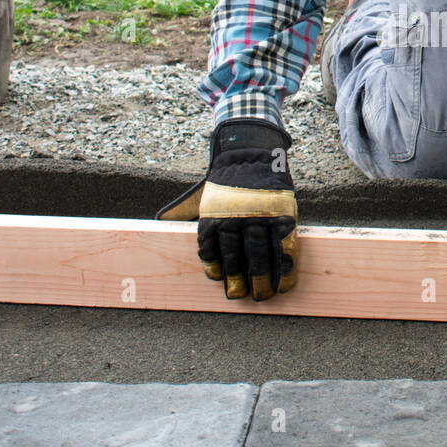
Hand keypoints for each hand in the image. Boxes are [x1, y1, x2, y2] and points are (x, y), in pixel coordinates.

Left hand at [156, 120, 299, 300]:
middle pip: (237, 258)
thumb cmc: (225, 178)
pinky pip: (285, 247)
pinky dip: (286, 267)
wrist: (251, 151)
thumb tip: (160, 222)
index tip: (219, 282)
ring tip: (263, 295)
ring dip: (263, 279)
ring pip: (261, 256)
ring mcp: (261, 217)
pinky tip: (285, 282)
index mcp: (212, 216)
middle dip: (240, 282)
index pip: (211, 251)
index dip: (216, 269)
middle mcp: (235, 218)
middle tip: (243, 296)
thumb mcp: (201, 194)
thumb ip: (183, 211)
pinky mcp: (283, 215)